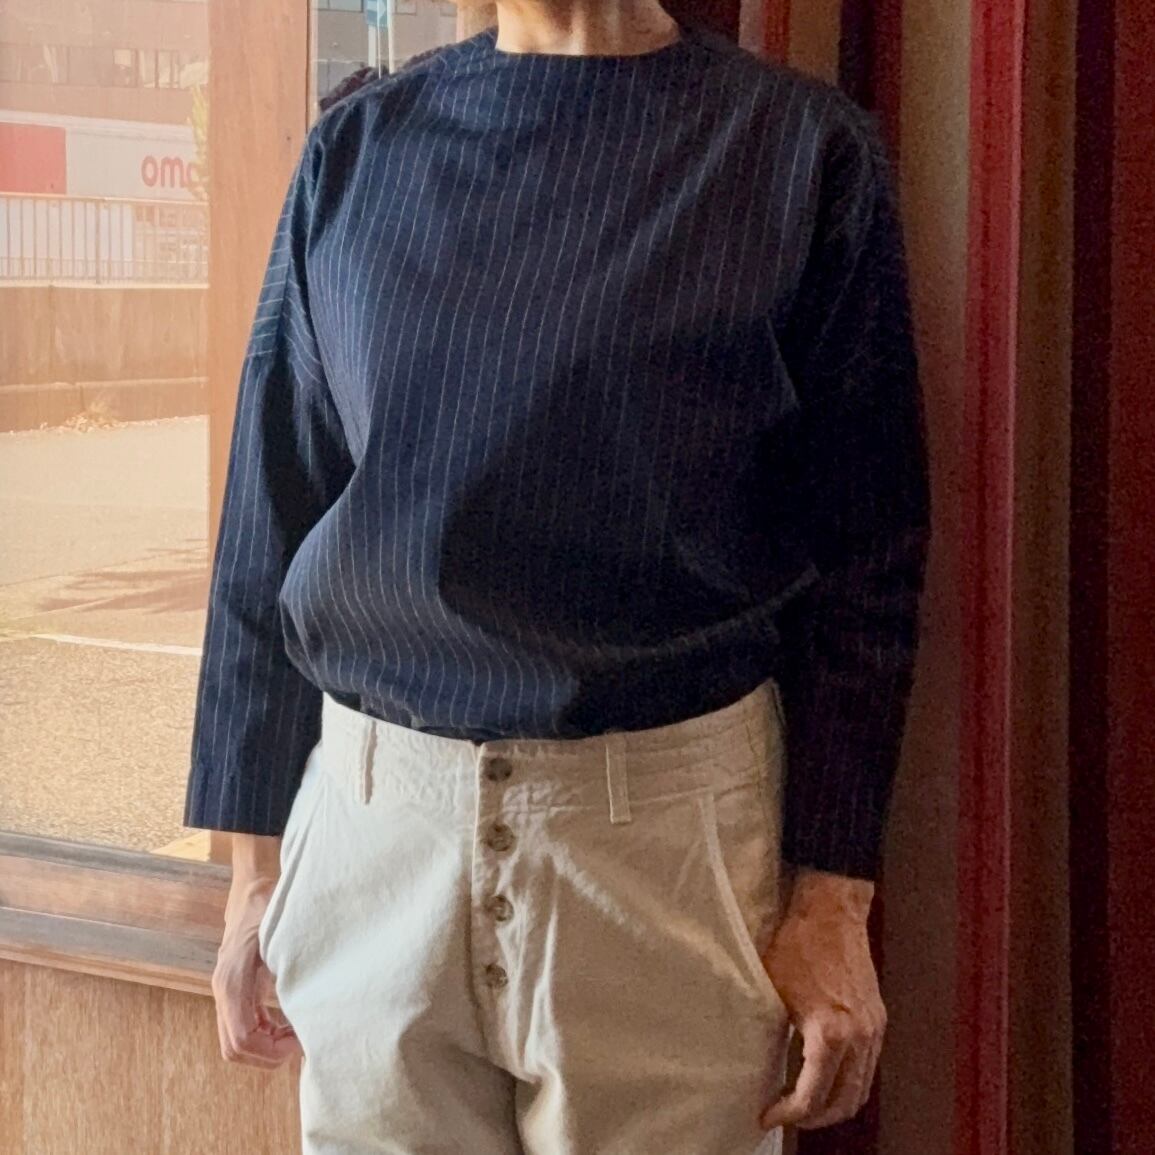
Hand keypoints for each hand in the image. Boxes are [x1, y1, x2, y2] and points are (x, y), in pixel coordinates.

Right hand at [211, 836, 302, 1067]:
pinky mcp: (234, 988)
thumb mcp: (282, 934)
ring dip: (264, 1047)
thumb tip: (307, 1002)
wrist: (254, 882)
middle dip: (267, 1056)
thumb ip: (287, 968)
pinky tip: (286, 1025)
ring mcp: (225, 990)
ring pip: (235, 1042)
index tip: (300, 1040)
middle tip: (300, 1044)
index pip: (241, 1039)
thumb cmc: (271, 904)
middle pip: (234, 1049)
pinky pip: (242, 1026)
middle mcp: (223, 990)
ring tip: (296, 1036)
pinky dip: (262, 1035)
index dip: (270, 1050)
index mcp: (231, 980)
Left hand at [758, 868, 884, 1130]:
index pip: (812, 1096)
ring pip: (861, 1090)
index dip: (787, 1114)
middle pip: (843, 1103)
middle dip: (813, 1119)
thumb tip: (754, 1063)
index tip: (767, 1115)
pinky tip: (822, 1075)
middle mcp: (859, 1036)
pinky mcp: (877, 1020)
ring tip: (802, 1102)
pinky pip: (868, 1068)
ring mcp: (873, 1029)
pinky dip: (847, 1082)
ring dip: (833, 1103)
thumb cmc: (797, 943)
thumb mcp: (770, 990)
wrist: (831, 909)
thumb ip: (769, 1032)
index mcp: (830, 1032)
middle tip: (784, 1115)